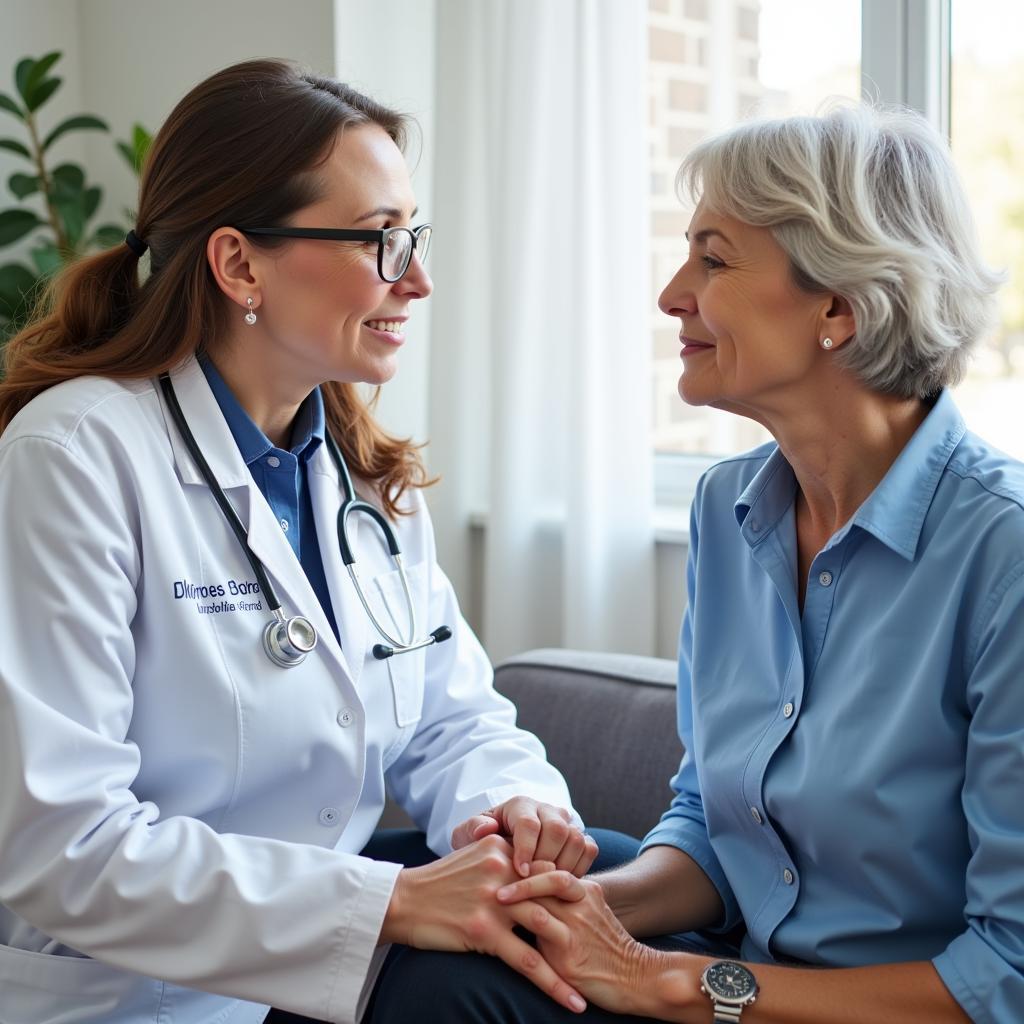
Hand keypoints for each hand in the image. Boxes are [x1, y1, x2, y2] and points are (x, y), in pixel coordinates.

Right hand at [380, 835, 587, 1013]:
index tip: (590, 907)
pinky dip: (553, 983)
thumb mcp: (472, 857)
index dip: (570, 890)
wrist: (402, 900)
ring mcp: (496, 901)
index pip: (546, 869)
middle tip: (603, 946)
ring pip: (547, 929)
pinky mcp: (485, 930)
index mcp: (502, 851)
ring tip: (594, 982)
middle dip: (580, 923)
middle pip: (554, 897)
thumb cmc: (437, 882)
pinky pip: (527, 961)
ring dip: (573, 959)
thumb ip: (502, 858)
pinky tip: (571, 1000)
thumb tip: (528, 866)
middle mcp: (504, 871)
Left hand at [450, 796, 598, 877]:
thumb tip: (486, 830)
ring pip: (576, 838)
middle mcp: (545, 809)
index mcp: (519, 805)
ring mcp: (565, 822)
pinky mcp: (579, 837)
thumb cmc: (482, 846)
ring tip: (545, 888)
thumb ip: (470, 831)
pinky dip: (578, 868)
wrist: (501, 853)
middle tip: (533, 883)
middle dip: (546, 859)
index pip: (529, 822)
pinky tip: (559, 885)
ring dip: (563, 866)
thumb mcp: (467, 838)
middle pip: (557, 828)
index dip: (526, 848)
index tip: (520, 872)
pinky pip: (589, 849)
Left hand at [496, 867, 679, 1017]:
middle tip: (490, 873)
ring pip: (538, 900)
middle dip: (514, 872)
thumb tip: (534, 893)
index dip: (526, 861)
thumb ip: (567, 903)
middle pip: (543, 875)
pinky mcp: (569, 951)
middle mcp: (580, 901)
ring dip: (512, 898)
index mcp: (585, 890)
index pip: (549, 865)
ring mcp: (575, 925)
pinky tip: (499, 929)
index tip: (502, 861)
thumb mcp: (591, 917)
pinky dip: (517, 927)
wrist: (638, 979)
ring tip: (492, 898)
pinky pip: (539, 931)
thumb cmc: (607, 950)